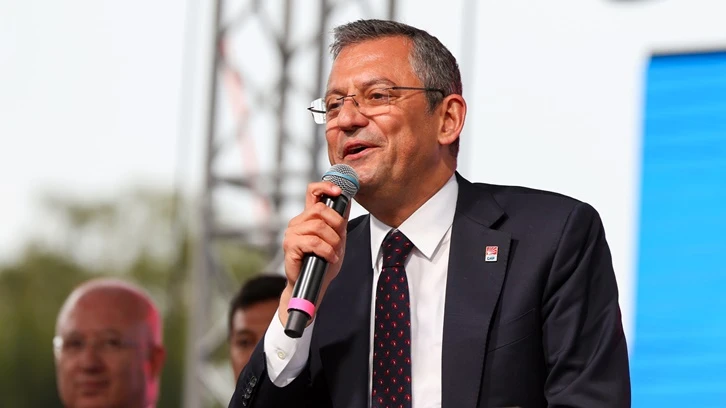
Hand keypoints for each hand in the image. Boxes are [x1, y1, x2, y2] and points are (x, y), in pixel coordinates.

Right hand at [277, 181, 350, 325]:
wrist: (314, 284)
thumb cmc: (322, 262)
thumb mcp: (337, 239)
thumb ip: (339, 222)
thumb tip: (347, 201)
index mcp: (308, 217)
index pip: (313, 192)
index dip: (325, 186)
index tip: (338, 191)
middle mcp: (298, 222)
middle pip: (320, 210)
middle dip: (336, 224)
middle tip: (339, 239)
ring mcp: (292, 234)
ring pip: (319, 227)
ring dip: (333, 241)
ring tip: (334, 253)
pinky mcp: (290, 246)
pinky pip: (314, 242)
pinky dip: (326, 251)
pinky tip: (329, 258)